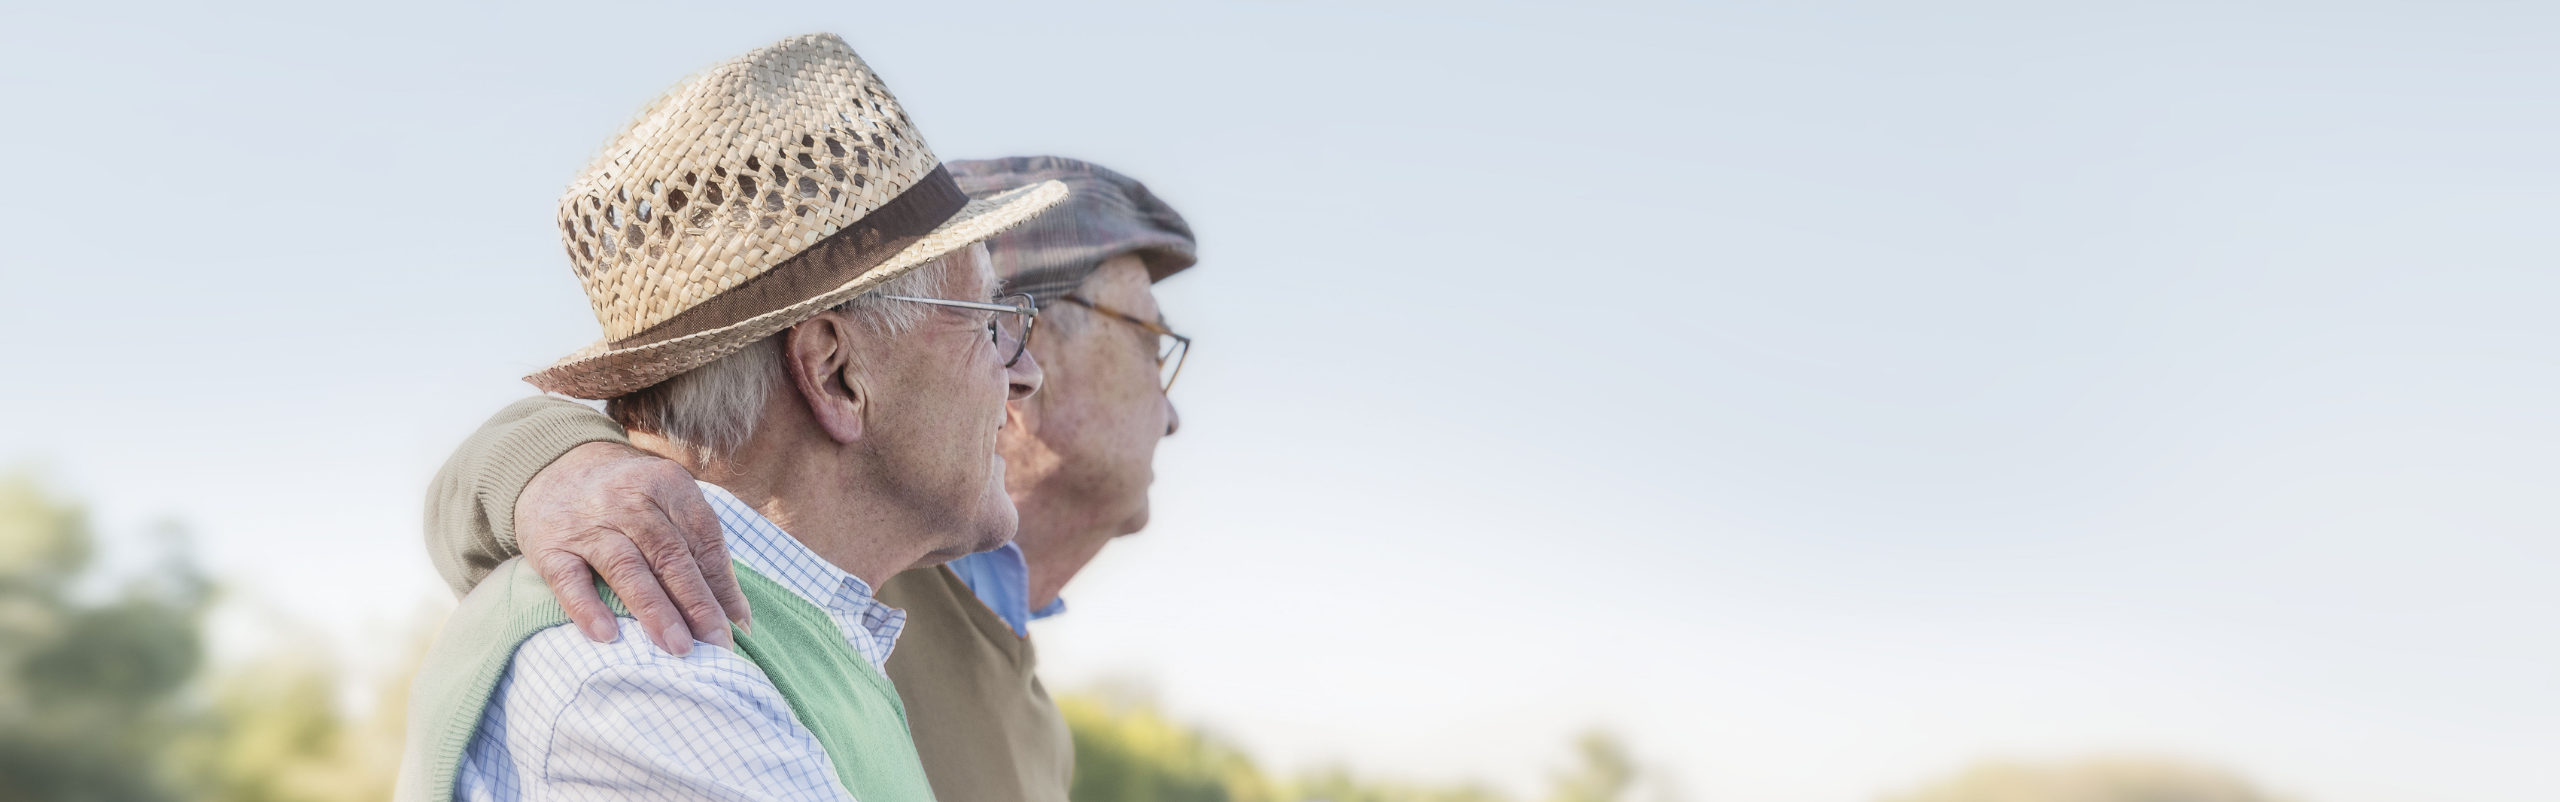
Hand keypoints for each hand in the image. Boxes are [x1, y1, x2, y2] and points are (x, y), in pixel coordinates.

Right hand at [516, 441, 750, 654]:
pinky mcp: (550, 546)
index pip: (703, 541)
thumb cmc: (629, 501)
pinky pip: (569, 580)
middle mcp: (628, 500)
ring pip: (627, 569)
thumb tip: (738, 617)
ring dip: (656, 611)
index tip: (737, 628)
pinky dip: (588, 608)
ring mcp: (587, 523)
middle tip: (717, 646)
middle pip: (670, 557)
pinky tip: (607, 635)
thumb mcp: (669, 509)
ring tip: (679, 648)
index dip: (722, 587)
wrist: (555, 468)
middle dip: (697, 605)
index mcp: (668, 485)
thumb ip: (703, 554)